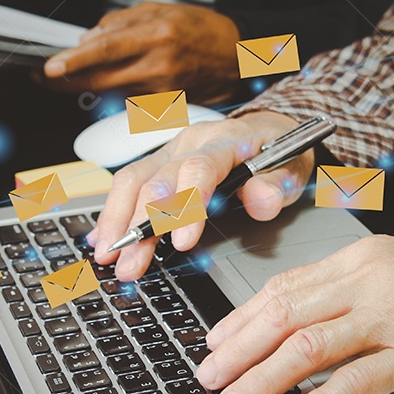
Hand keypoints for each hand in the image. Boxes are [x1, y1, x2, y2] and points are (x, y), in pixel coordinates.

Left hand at [42, 2, 240, 96]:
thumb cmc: (202, 29)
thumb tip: (89, 39)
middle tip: (46, 76)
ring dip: (90, 83)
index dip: (74, 61)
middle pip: (101, 79)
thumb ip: (120, 23)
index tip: (50, 67)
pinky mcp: (165, 105)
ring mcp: (162, 89)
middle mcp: (159, 65)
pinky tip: (118, 78)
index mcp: (157, 34)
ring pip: (111, 91)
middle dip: (68, 80)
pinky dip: (115, 89)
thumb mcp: (160, 9)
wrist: (237, 56)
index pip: (105, 50)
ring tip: (78, 71)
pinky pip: (128, 98)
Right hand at [89, 111, 312, 280]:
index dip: (188, 206)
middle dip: (138, 224)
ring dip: (116, 220)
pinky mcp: (158, 164)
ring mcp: (169, 151)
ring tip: (107, 256)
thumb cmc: (278, 153)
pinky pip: (127, 185)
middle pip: (155, 178)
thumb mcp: (291, 168)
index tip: (182, 243)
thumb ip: (277, 185)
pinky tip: (101, 239)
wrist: (265, 130)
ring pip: (132, 179)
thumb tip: (261, 201)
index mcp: (224, 140)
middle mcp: (190, 142)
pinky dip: (112, 214)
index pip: (200, 168)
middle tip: (129, 263)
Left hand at [196, 235, 393, 393]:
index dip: (241, 319)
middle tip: (209, 379)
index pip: (282, 288)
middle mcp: (365, 285)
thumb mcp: (382, 268)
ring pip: (310, 347)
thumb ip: (332, 288)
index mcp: (353, 260)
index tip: (213, 344)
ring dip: (264, 379)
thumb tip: (272, 316)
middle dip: (239, 351)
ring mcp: (388, 320)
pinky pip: (358, 381)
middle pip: (285, 316)